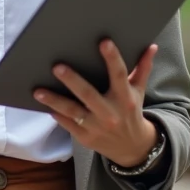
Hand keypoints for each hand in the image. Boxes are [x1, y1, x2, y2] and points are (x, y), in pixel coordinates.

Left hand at [33, 41, 159, 167]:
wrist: (132, 148)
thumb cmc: (132, 112)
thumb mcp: (139, 91)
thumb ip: (143, 68)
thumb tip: (152, 46)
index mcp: (125, 98)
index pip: (119, 75)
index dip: (112, 58)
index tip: (103, 41)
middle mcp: (110, 113)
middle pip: (89, 94)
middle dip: (73, 81)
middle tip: (57, 67)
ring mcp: (96, 127)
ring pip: (73, 112)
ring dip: (55, 101)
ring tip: (38, 90)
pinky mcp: (85, 138)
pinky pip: (67, 125)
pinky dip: (56, 115)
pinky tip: (43, 104)